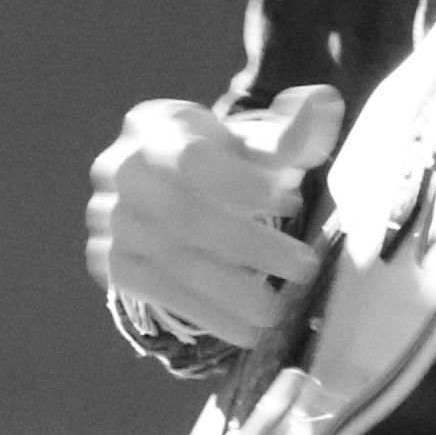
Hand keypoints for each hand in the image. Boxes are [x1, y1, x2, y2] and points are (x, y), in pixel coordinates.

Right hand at [87, 83, 344, 349]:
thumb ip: (289, 131)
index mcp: (155, 127)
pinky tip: (248, 331)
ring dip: (232, 290)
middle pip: (185, 216)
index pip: (193, 160)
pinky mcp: (112, 261)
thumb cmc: (220, 162)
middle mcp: (121, 170)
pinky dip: (208, 314)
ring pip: (173, 260)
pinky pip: (160, 292)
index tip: (292, 205)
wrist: (166, 191)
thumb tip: (324, 103)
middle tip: (303, 267)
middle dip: (250, 246)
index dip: (242, 185)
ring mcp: (111, 219)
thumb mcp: (251, 142)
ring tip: (278, 311)